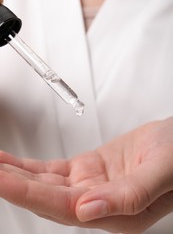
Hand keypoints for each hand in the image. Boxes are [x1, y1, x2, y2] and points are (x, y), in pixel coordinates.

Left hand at [0, 118, 172, 232]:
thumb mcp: (162, 172)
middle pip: (45, 197)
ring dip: (16, 175)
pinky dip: (30, 167)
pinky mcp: (86, 169)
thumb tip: (88, 210)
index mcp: (116, 212)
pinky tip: (12, 164)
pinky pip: (51, 170)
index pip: (62, 207)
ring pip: (44, 182)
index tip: (0, 179)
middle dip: (12, 184)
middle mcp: (98, 203)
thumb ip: (129, 195)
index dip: (27, 193)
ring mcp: (89, 185)